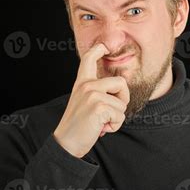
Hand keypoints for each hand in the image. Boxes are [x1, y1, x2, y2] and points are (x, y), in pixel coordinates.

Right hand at [53, 43, 129, 157]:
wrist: (66, 144)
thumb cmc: (79, 126)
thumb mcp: (84, 103)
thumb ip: (97, 93)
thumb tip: (120, 86)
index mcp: (82, 83)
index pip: (88, 59)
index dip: (98, 50)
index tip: (104, 46)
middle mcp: (86, 85)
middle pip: (121, 83)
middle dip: (122, 100)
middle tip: (109, 114)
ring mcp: (92, 94)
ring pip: (122, 103)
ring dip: (116, 118)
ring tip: (100, 123)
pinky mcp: (99, 106)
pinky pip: (120, 115)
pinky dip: (114, 126)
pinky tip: (101, 129)